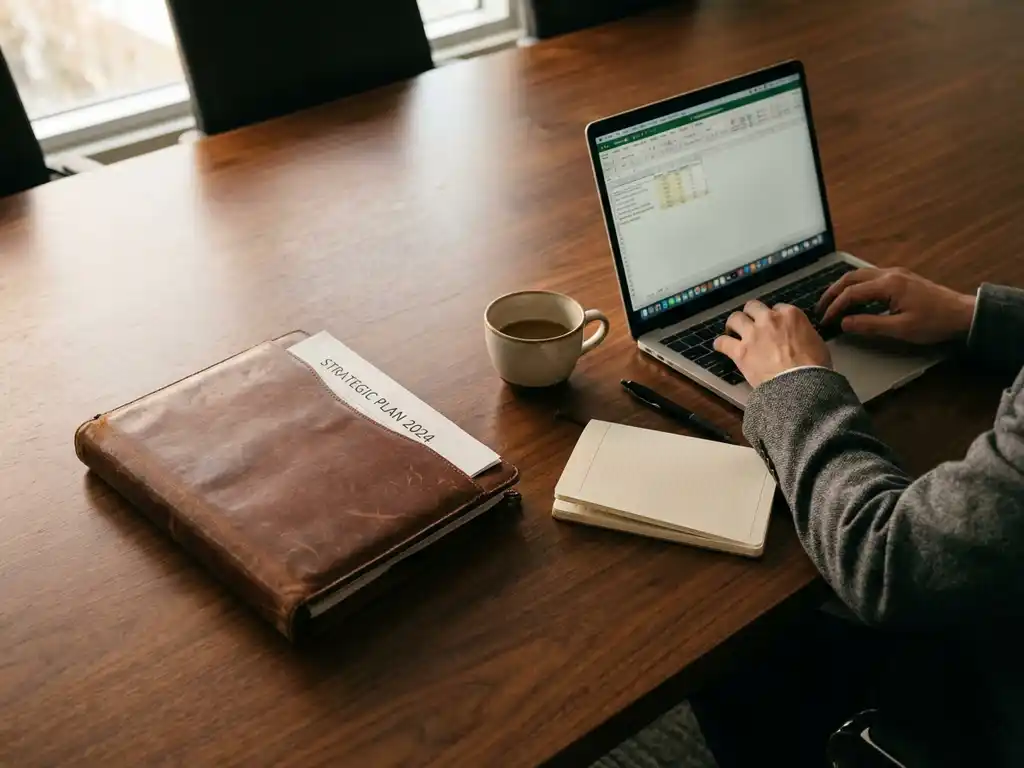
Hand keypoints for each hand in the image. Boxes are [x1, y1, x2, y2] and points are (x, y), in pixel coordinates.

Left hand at [714, 300, 830, 387]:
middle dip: (751, 315)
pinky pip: (722, 342)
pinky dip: (720, 343)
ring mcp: (752, 334)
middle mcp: (769, 319)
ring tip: (733, 332)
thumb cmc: (815, 366)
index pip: (777, 308)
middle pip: (753, 307)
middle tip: (751, 324)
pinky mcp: (740, 352)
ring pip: (735, 318)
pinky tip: (721, 347)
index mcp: (790, 315)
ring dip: (733, 325)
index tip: (772, 326)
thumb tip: (797, 338)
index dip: (773, 317)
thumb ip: (802, 333)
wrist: (801, 384)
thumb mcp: (816, 342)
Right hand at [817, 267, 975, 343]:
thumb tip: (844, 323)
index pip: (851, 293)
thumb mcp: (900, 329)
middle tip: (820, 309)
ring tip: (832, 303)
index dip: (834, 307)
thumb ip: (869, 325)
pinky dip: (856, 286)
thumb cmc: (933, 323)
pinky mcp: (900, 277)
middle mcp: (889, 274)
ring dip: (843, 287)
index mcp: (888, 285)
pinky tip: (854, 299)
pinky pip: (870, 277)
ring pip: (859, 274)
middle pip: (851, 278)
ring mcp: (895, 273)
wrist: (962, 314)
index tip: (825, 321)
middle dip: (832, 293)